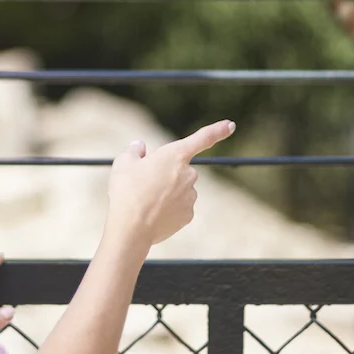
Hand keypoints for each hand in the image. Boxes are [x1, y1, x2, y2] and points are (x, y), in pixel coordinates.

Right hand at [107, 120, 235, 246]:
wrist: (131, 228)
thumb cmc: (127, 191)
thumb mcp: (123, 163)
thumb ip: (134, 151)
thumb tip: (139, 147)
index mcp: (175, 155)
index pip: (202, 138)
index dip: (218, 130)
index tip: (231, 125)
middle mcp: (189, 174)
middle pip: (180, 169)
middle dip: (166, 173)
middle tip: (144, 183)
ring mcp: (190, 196)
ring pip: (179, 189)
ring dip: (167, 191)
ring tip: (145, 200)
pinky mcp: (188, 214)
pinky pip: (179, 206)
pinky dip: (168, 208)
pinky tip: (153, 213)